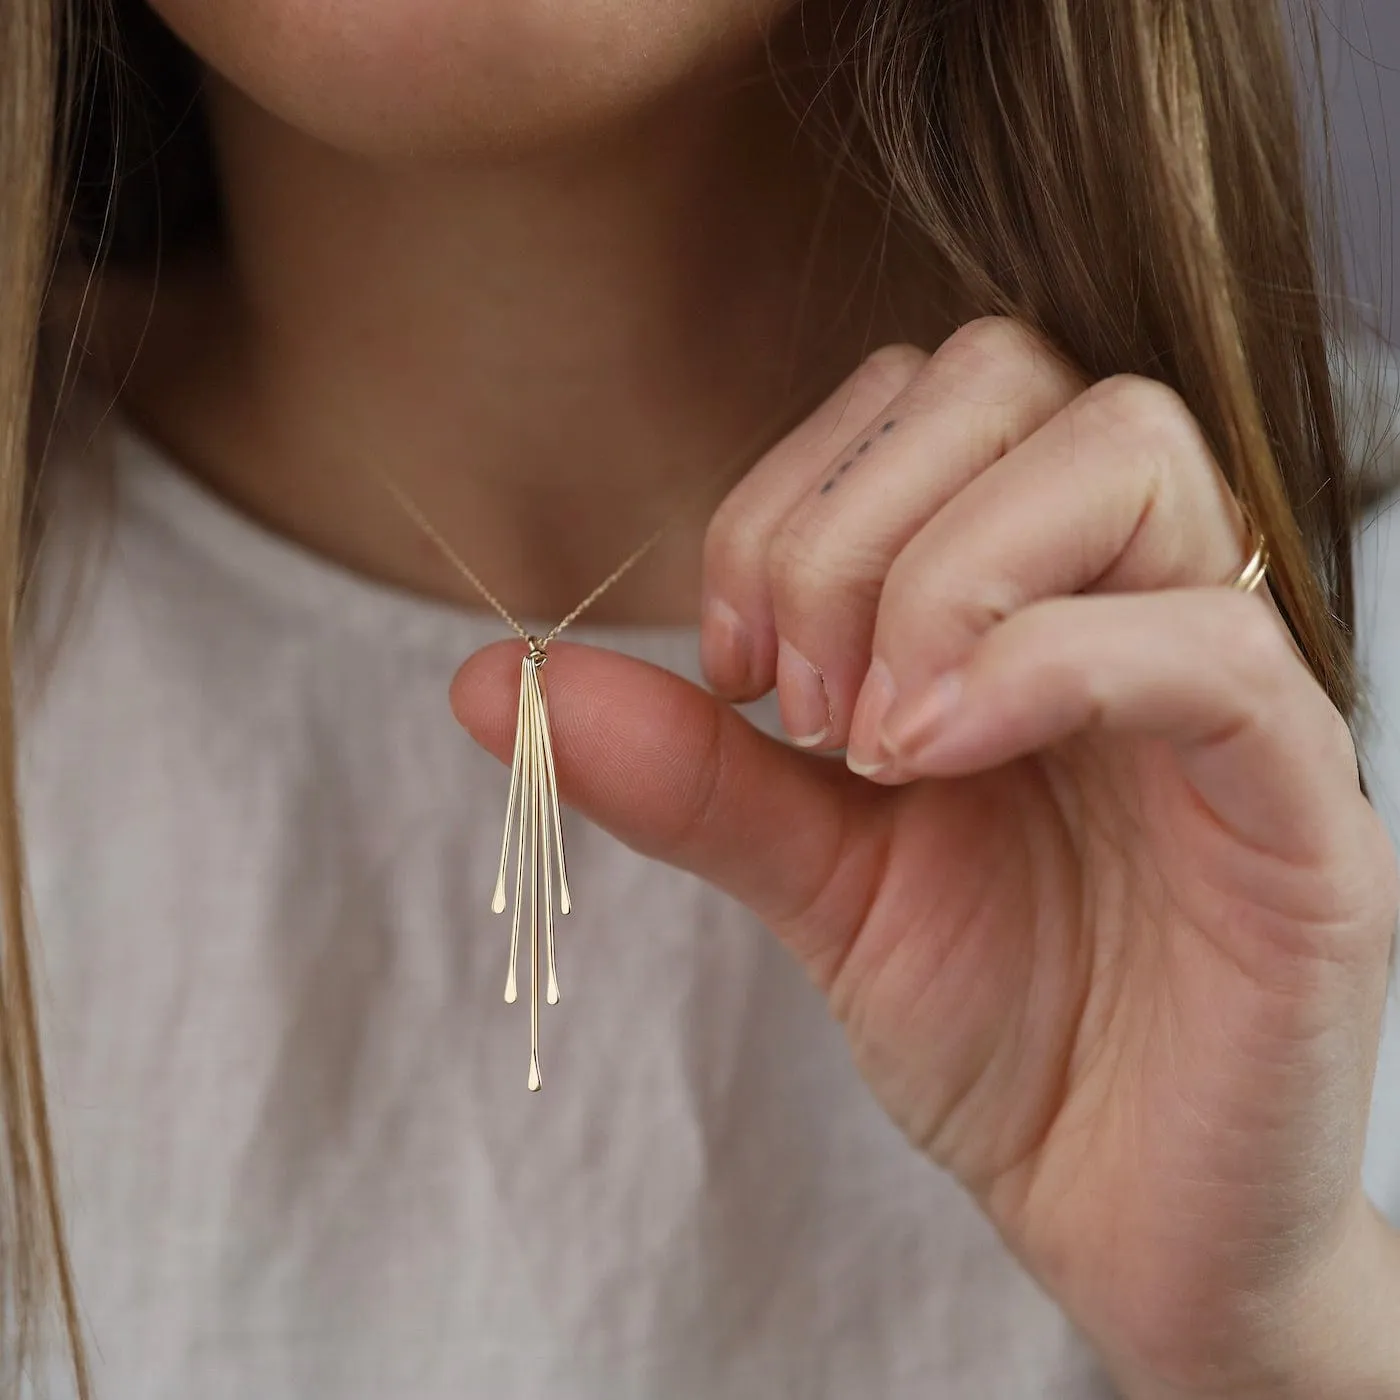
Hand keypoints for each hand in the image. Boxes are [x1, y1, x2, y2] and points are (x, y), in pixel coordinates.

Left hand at [452, 319, 1399, 1396]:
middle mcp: (1141, 593)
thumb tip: (487, 680)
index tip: (734, 663)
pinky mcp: (1307, 800)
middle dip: (850, 526)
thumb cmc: (996, 1026)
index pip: (921, 393)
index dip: (792, 496)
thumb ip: (685, 766)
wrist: (1122, 1209)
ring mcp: (1237, 682)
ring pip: (1124, 458)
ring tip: (873, 744)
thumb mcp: (816, 873)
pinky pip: (1203, 647)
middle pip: (1009, 376)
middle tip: (801, 704)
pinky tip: (930, 762)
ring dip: (940, 580)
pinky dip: (1034, 670)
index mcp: (1031, 591)